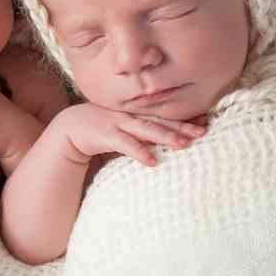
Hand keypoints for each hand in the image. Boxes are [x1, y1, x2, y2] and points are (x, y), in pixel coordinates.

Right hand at [48, 103, 205, 167]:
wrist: (70, 126)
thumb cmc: (101, 129)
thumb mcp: (124, 128)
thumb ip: (142, 133)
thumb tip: (164, 142)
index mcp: (136, 114)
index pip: (165, 116)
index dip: (184, 119)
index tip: (205, 122)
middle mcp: (131, 116)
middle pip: (160, 121)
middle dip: (182, 126)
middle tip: (202, 132)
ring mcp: (118, 123)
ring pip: (146, 129)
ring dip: (166, 136)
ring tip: (184, 145)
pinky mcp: (106, 135)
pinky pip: (125, 144)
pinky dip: (139, 152)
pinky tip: (152, 161)